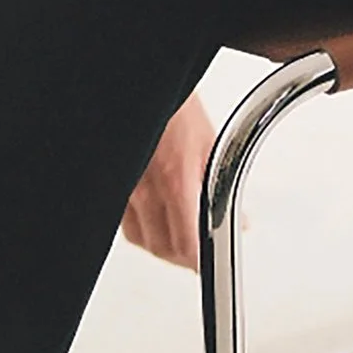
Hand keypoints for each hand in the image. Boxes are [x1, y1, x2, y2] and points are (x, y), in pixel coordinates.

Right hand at [120, 91, 215, 271]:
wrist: (148, 88)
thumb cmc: (177, 108)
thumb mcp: (211, 146)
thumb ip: (222, 189)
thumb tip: (239, 220)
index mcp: (175, 181)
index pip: (186, 243)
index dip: (197, 261)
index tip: (206, 263)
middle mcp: (144, 189)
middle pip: (160, 247)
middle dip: (181, 257)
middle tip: (197, 254)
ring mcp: (124, 188)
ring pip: (138, 238)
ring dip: (159, 245)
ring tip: (176, 240)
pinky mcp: (114, 184)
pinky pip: (123, 219)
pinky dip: (140, 227)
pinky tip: (152, 219)